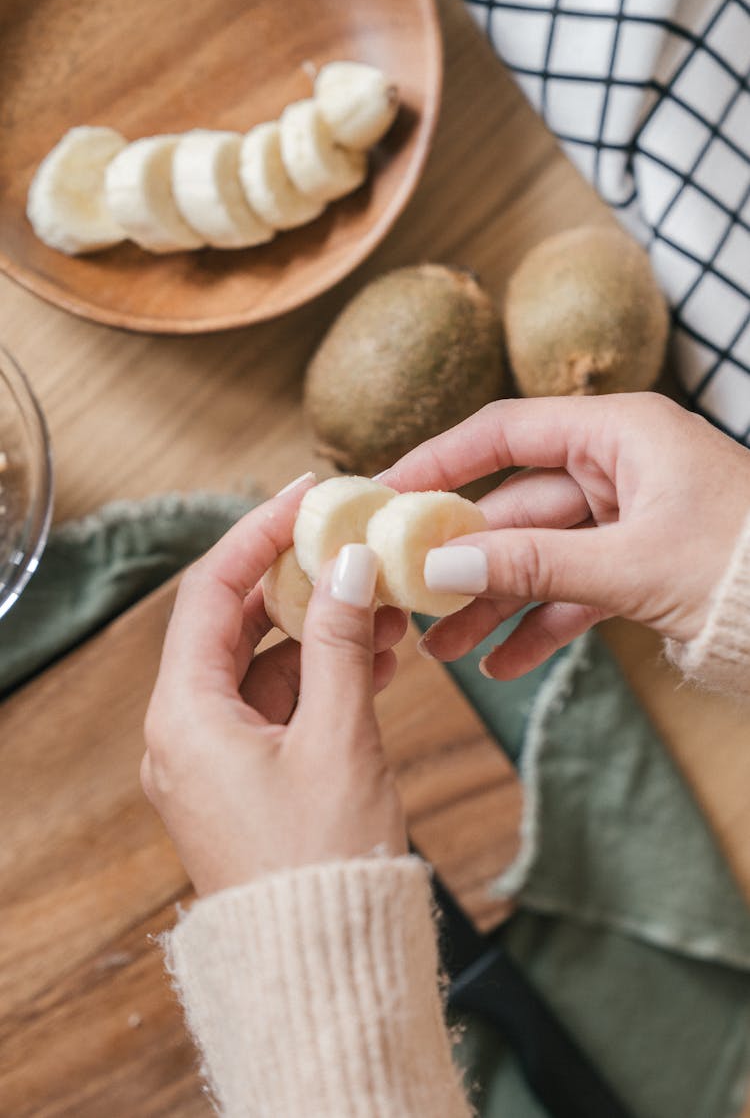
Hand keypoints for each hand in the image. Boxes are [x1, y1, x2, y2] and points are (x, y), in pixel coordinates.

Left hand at [142, 476, 407, 895]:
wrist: (322, 973)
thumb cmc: (321, 864)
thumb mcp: (340, 739)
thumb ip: (343, 644)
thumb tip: (350, 565)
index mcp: (185, 716)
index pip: (212, 593)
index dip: (258, 534)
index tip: (307, 496)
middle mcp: (186, 732)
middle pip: (234, 625)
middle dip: (298, 583)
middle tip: (354, 545)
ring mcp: (215, 759)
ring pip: (264, 666)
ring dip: (321, 632)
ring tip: (386, 606)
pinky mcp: (248, 781)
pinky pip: (280, 707)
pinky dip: (324, 678)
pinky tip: (380, 659)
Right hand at [380, 393, 749, 678]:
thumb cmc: (744, 566)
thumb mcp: (631, 565)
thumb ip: (532, 565)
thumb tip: (439, 566)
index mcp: (620, 432)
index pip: (504, 432)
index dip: (439, 461)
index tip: (384, 494)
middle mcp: (619, 467)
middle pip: (515, 506)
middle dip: (461, 560)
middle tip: (408, 596)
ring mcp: (629, 519)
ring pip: (539, 557)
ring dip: (492, 604)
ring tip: (445, 653)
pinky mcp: (642, 566)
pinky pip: (575, 591)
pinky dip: (542, 627)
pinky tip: (504, 666)